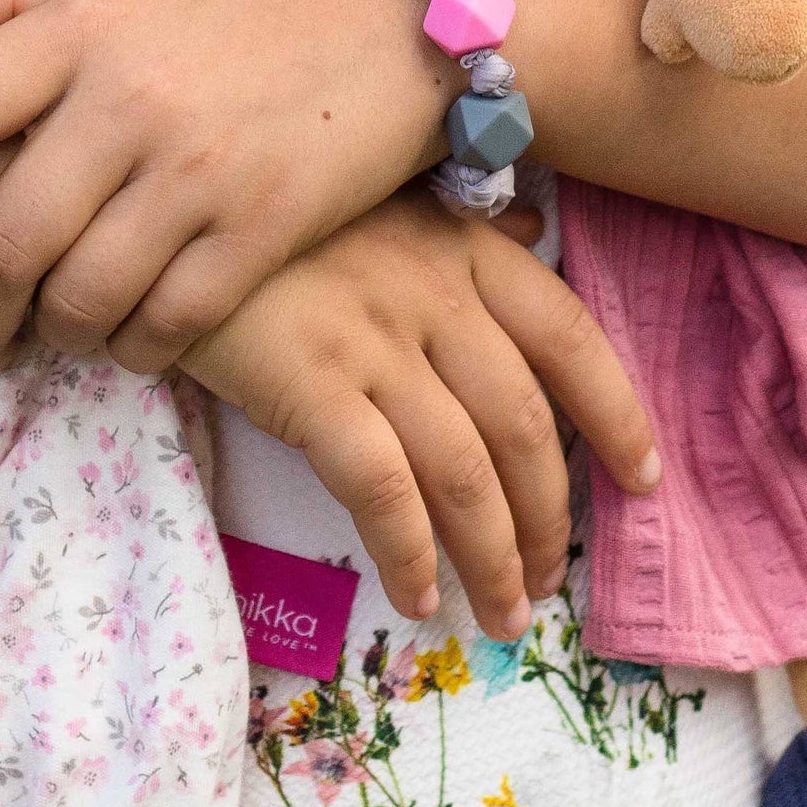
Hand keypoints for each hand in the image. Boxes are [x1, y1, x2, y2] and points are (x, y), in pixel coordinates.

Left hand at [0, 0, 454, 373]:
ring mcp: (197, 171)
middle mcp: (127, 99)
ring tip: (48, 334)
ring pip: (80, 299)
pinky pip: (167, 325)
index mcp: (78, 25)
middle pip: (1, 242)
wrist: (403, 11)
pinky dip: (132, 350)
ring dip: (49, 337)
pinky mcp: (262, 230)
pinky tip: (128, 338)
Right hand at [181, 194, 660, 638]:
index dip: (616, 414)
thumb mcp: (381, 195)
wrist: (164, 202)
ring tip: (501, 612)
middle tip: (549, 577)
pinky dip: (408, 550)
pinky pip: (380, 486)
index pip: (569, 338)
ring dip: (492, 556)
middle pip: (522, 424)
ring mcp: (370, 338)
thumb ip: (460, 224)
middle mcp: (432, 294)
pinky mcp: (306, 382)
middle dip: (548, 516)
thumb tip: (530, 233)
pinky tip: (415, 593)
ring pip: (463, 469)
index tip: (642, 477)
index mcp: (463, 247)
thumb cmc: (277, 206)